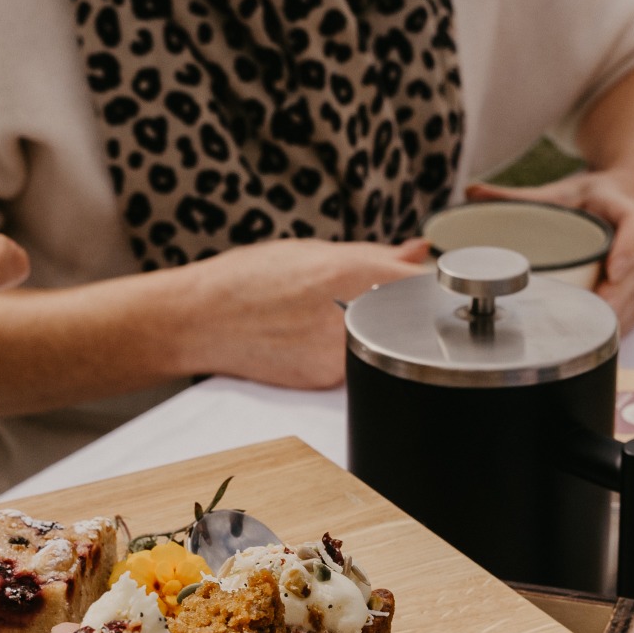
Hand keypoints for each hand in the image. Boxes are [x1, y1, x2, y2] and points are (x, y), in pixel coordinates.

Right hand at [176, 237, 430, 391]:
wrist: (201, 319)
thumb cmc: (250, 279)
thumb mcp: (314, 252)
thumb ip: (376, 255)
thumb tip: (420, 253)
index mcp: (353, 271)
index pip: (426, 282)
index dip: (432, 285)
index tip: (430, 285)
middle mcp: (352, 313)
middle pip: (410, 317)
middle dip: (404, 311)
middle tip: (377, 304)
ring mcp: (341, 351)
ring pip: (385, 346)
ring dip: (379, 337)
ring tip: (334, 323)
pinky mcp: (328, 380)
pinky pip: (357, 369)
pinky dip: (350, 358)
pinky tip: (318, 344)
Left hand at [468, 172, 633, 333]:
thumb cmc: (598, 200)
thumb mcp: (564, 192)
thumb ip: (520, 197)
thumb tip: (471, 193)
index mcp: (629, 214)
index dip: (628, 252)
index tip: (613, 269)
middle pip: (633, 280)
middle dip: (613, 300)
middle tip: (585, 314)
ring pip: (632, 305)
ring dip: (610, 322)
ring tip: (579, 335)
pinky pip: (628, 319)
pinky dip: (609, 332)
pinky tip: (584, 343)